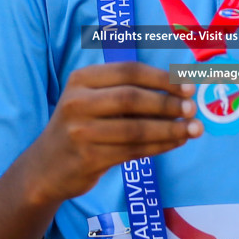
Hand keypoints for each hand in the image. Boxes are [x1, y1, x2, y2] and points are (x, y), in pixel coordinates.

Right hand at [23, 61, 202, 205]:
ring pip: (135, 129)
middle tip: (192, 109)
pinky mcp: (88, 159)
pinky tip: (176, 143)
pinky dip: (160, 146)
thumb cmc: (81, 127)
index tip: (188, 86)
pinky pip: (133, 151)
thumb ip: (127, 92)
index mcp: (81, 79)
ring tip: (193, 130)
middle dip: (168, 104)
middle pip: (132, 98)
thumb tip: (181, 92)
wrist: (45, 167)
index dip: (162, 78)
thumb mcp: (92, 100)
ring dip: (169, 129)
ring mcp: (80, 132)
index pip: (128, 71)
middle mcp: (77, 102)